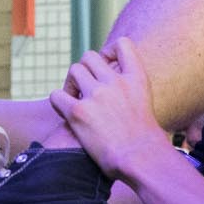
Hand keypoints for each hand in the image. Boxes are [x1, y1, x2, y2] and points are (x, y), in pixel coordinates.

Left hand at [50, 41, 172, 179]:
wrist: (140, 160)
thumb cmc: (146, 142)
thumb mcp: (146, 106)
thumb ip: (132, 93)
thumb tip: (119, 96)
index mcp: (136, 78)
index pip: (123, 44)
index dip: (110, 51)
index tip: (107, 66)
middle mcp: (116, 82)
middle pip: (90, 56)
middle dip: (85, 70)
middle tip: (84, 89)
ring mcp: (96, 95)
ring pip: (74, 70)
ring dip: (71, 84)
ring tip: (75, 100)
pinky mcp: (78, 113)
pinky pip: (56, 95)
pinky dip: (58, 101)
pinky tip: (66, 113)